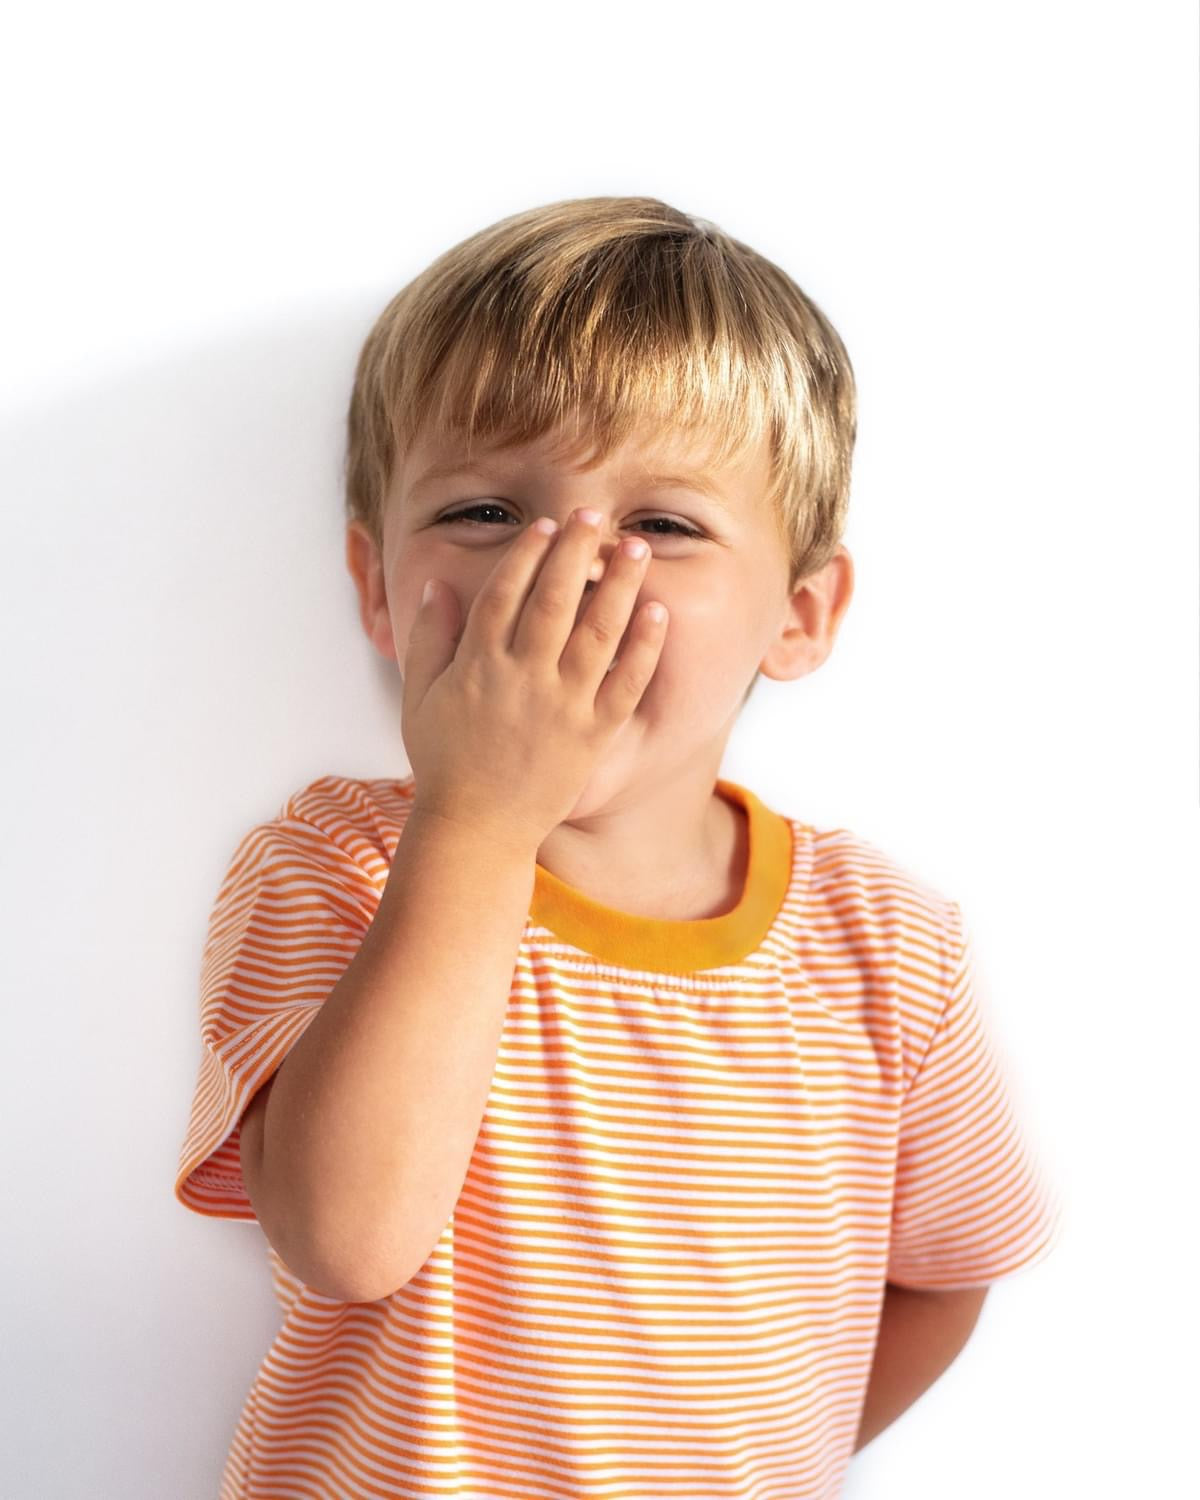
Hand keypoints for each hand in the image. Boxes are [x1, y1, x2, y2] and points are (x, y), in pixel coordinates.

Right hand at [401, 508, 667, 853]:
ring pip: (597, 633)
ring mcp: (562, 707)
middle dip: (576, 552)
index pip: (506, 594)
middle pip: (555, 600)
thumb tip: (437, 583)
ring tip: (635, 547)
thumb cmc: (444, 762)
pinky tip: (657, 613)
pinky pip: (624, 685)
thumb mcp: (419, 697)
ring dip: (619, 586)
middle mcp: (523, 679)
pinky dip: (643, 649)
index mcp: (478, 665)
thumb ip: (429, 637)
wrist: (477, 828)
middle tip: (594, 515)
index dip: (528, 555)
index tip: (546, 526)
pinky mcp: (592, 735)